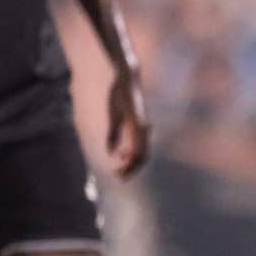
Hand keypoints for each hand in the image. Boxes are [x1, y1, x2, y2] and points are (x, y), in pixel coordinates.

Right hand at [104, 61, 150, 178]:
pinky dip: (131, 150)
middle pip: (142, 155)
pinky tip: (123, 156)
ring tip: (120, 172)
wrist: (123, 76)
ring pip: (141, 150)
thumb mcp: (115, 118)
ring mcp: (141, 124)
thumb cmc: (119, 96)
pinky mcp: (136, 118)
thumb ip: (114, 135)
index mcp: (139, 130)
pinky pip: (137, 138)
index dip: (131, 166)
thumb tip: (113, 153)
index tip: (120, 175)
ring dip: (131, 163)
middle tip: (120, 179)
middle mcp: (143, 129)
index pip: (139, 153)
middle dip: (131, 169)